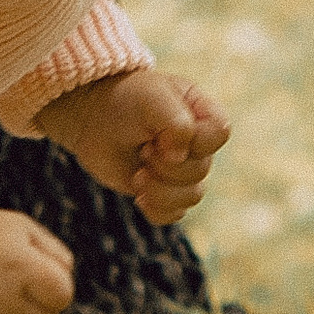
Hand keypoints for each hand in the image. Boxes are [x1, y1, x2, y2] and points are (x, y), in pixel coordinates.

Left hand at [40, 65, 229, 222]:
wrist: (93, 118)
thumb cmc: (126, 100)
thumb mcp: (151, 98)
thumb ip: (175, 123)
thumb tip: (179, 157)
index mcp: (203, 114)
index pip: (220, 134)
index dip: (194, 140)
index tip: (160, 134)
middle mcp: (198, 144)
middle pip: (201, 169)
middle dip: (166, 165)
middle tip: (143, 149)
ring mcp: (183, 170)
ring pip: (192, 196)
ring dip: (160, 190)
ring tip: (137, 175)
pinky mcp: (164, 192)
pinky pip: (174, 214)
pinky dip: (157, 209)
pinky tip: (139, 197)